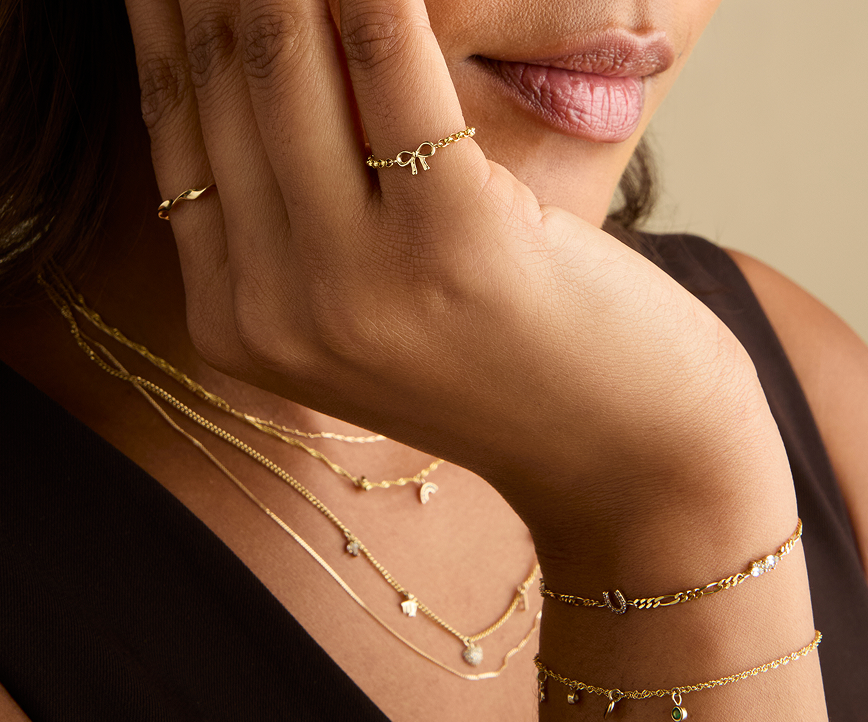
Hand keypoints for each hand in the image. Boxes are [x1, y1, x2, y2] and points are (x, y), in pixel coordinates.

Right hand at [125, 0, 775, 548]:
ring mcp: (351, 286)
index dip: (173, 10)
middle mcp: (273, 313)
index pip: (175, 125)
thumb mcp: (378, 306)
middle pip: (219, 79)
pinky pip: (391, 60)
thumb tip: (259, 60)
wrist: (617, 455)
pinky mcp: (450, 242)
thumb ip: (302, 213)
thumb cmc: (509, 370)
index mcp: (238, 325)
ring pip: (282, 57)